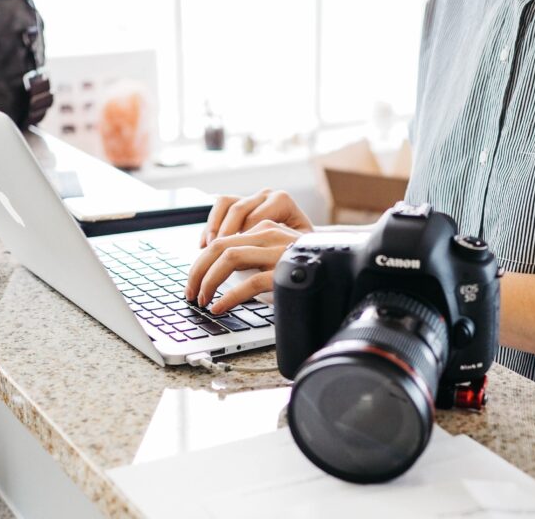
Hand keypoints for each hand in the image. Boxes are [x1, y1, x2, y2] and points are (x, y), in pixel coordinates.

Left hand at [185, 220, 302, 312]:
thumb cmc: (307, 270)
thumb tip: (216, 277)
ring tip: (202, 300)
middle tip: (190, 292)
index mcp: (266, 228)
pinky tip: (220, 307)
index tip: (194, 280)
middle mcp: (271, 235)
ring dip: (209, 281)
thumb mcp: (275, 259)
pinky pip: (250, 282)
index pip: (223, 238)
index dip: (202, 260)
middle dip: (198, 270)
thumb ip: (252, 258)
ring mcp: (279, 251)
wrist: (344, 272)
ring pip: (229, 258)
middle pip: (220, 245)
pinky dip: (229, 296)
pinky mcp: (286, 271)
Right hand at [200, 189, 312, 247]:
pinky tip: (204, 244)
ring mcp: (252, 197)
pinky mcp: (240, 202)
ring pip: (225, 203)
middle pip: (238, 209)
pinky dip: (210, 225)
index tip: (234, 257)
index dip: (243, 238)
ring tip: (209, 248)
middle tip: (217, 256)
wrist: (303, 238)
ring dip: (214, 227)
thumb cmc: (301, 245)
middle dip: (224, 234)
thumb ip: (282, 249)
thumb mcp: (297, 247)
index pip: (256, 218)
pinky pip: (220, 207)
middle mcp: (266, 195)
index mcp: (282, 201)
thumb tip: (265, 264)